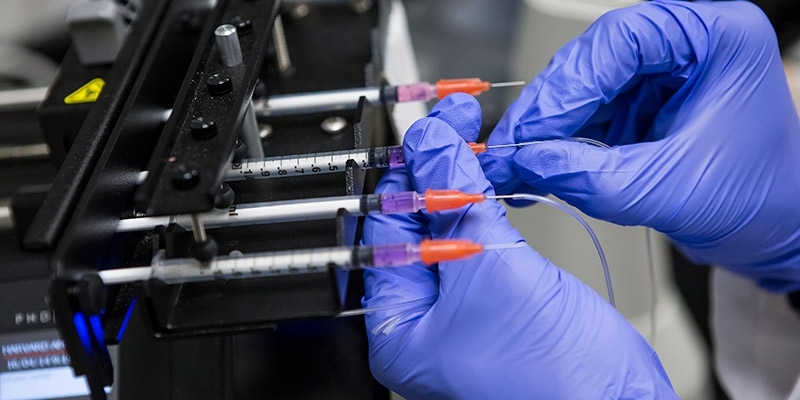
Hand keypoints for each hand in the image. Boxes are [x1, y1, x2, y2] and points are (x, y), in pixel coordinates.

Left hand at [361, 95, 675, 398]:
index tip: (431, 127)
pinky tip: (492, 180)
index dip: (408, 170)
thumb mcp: (491, 272)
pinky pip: (481, 245)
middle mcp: (424, 321)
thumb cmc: (554, 380)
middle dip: (435, 171)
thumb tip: (430, 144)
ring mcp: (463, 311)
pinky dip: (486, 209)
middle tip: (457, 123)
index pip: (388, 227)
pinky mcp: (500, 302)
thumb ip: (455, 202)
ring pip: (451, 231)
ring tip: (475, 138)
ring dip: (461, 185)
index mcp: (398, 326)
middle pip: (417, 226)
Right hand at [482, 0, 799, 290]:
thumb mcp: (671, 190)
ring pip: (582, 87)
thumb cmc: (760, 201)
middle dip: (549, 108)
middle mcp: (684, 46)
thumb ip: (593, 177)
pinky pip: (586, 114)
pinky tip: (536, 164)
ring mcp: (659, 75)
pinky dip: (558, 142)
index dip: (568, 84)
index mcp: (714, 38)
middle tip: (510, 147)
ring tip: (515, 162)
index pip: (622, 41)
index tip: (531, 128)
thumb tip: (524, 162)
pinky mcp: (640, 105)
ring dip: (547, 127)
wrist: (776, 233)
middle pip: (594, 60)